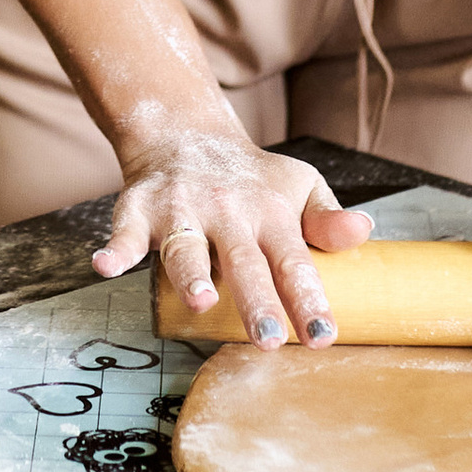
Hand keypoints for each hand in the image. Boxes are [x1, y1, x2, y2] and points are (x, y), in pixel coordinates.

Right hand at [93, 127, 372, 347]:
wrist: (185, 131)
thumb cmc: (251, 177)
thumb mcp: (298, 187)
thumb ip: (326, 219)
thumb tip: (365, 232)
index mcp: (270, 212)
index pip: (294, 260)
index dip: (308, 299)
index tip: (323, 335)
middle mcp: (227, 211)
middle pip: (243, 261)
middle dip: (256, 301)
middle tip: (270, 340)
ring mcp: (181, 208)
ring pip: (186, 247)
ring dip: (192, 273)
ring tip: (201, 301)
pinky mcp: (139, 208)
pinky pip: (124, 230)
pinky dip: (115, 247)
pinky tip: (106, 264)